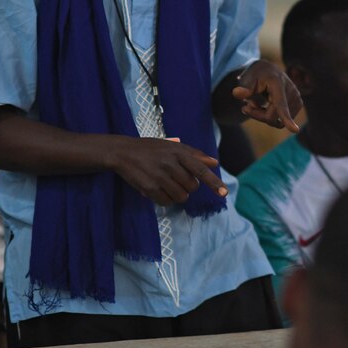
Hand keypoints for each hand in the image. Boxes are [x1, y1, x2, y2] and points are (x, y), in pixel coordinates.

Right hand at [112, 136, 228, 205]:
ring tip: (169, 185)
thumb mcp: (173, 146)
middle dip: (189, 187)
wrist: (123, 152)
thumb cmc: (152, 149)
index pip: (200, 169)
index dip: (213, 182)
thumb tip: (214, 162)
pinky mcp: (149, 188)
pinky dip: (166, 200)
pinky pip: (166, 202)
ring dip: (178, 195)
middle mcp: (170, 164)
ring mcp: (159, 177)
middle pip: (192, 186)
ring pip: (181, 196)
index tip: (224, 193)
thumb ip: (195, 154)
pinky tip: (160, 191)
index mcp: (179, 152)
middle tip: (178, 179)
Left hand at [232, 59, 301, 132]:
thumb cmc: (255, 75)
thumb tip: (236, 93)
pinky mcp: (298, 103)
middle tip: (245, 107)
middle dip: (257, 115)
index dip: (286, 118)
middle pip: (273, 118)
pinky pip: (283, 120)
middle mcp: (291, 90)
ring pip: (279, 122)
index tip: (295, 130)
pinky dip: (273, 117)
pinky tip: (266, 106)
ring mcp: (296, 97)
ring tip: (256, 104)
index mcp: (277, 83)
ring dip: (265, 117)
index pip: (280, 104)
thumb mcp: (246, 79)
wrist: (267, 70)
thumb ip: (243, 88)